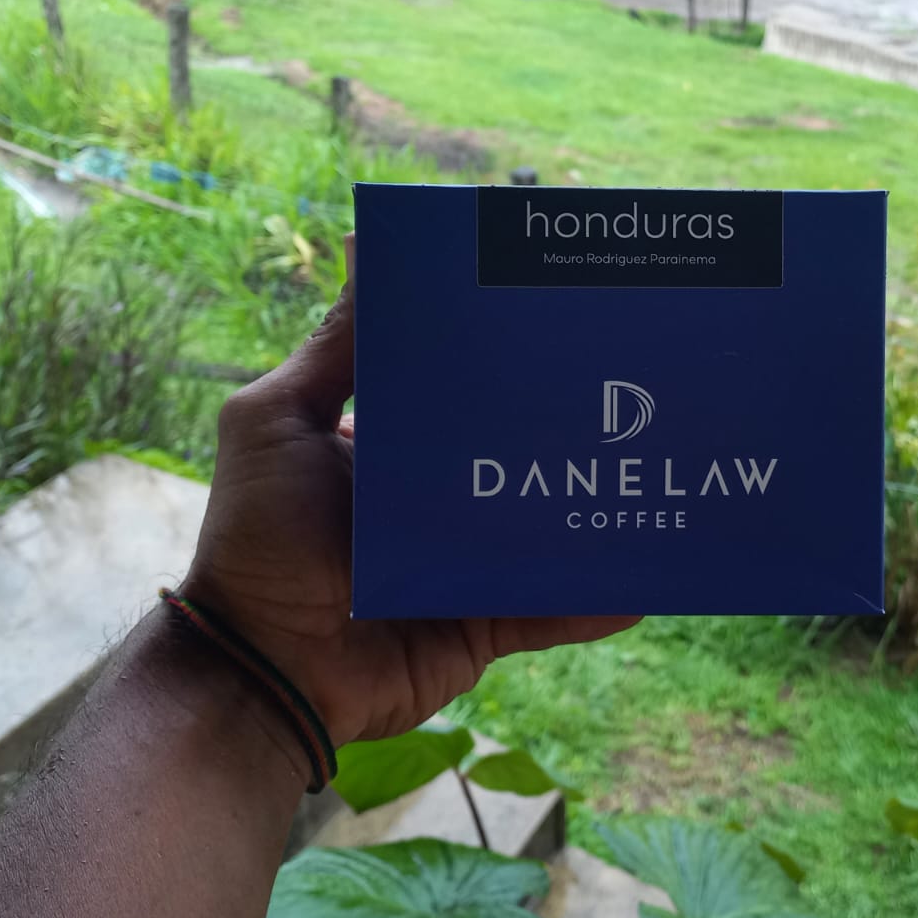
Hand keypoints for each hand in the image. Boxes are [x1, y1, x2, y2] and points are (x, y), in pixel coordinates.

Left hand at [181, 234, 638, 743]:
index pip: (454, 388)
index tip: (557, 314)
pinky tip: (648, 578)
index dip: (500, 356)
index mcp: (386, 446)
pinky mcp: (481, 625)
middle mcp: (430, 502)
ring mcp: (461, 566)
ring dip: (593, 508)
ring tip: (658, 469)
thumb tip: (367, 247)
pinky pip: (550, 608)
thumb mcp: (276, 421)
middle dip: (564, 428)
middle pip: (512, 456)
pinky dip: (596, 598)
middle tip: (634, 384)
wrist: (263, 670)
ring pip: (543, 529)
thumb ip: (333, 351)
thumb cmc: (258, 537)